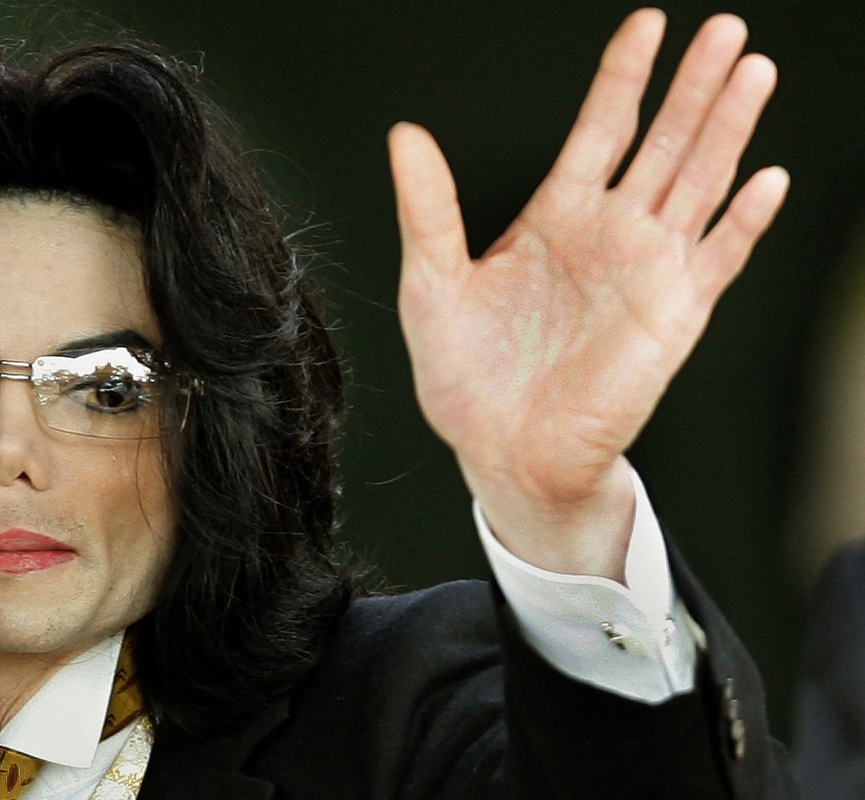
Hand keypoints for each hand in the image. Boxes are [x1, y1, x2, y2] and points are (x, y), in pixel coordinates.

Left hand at [387, 9, 788, 578]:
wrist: (502, 451)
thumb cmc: (466, 375)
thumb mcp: (432, 283)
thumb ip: (427, 208)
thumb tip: (405, 134)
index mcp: (555, 218)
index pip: (599, 130)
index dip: (623, 78)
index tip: (647, 24)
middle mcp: (609, 234)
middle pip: (663, 143)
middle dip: (694, 86)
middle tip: (725, 29)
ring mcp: (647, 271)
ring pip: (699, 184)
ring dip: (728, 130)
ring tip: (753, 71)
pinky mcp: (674, 316)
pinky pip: (718, 259)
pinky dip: (744, 221)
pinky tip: (767, 178)